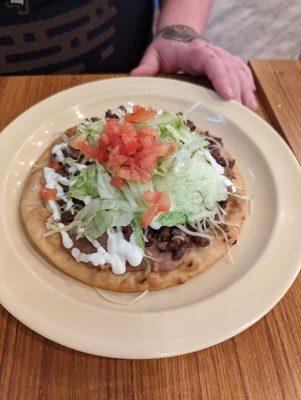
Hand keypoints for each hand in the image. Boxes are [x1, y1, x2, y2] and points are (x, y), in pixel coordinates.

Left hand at [131, 26, 256, 110]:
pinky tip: (251, 100)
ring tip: (249, 110)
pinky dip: (248, 85)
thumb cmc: (166, 49)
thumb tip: (135, 77)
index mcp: (196, 52)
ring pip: (239, 71)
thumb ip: (146, 66)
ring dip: (246, 90)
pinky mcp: (227, 64)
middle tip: (240, 112)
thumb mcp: (153, 55)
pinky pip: (241, 72)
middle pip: (230, 69)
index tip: (227, 95)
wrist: (177, 36)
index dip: (221, 77)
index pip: (212, 62)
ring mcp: (222, 58)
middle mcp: (213, 53)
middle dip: (237, 90)